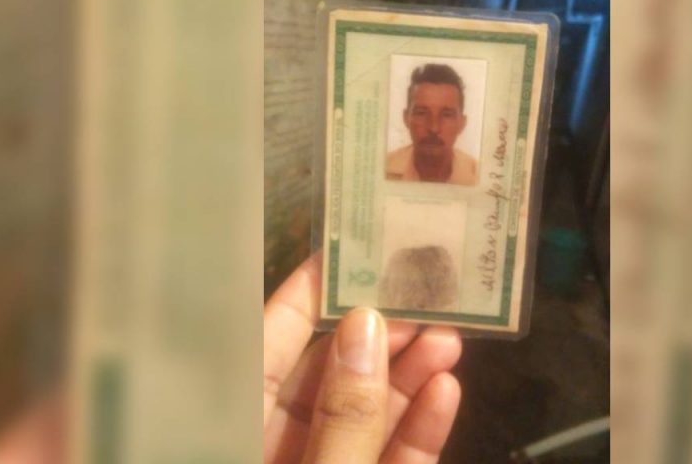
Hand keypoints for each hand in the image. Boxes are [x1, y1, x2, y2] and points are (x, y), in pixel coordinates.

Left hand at [264, 252, 462, 463]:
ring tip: (448, 338)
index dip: (307, 294)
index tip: (350, 249)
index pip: (267, 346)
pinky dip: (418, 431)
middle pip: (327, 376)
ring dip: (409, 378)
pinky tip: (445, 391)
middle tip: (420, 298)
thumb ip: (343, 415)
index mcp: (243, 430)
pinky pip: (390, 462)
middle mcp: (280, 444)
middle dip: (378, 336)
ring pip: (366, 417)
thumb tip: (366, 329)